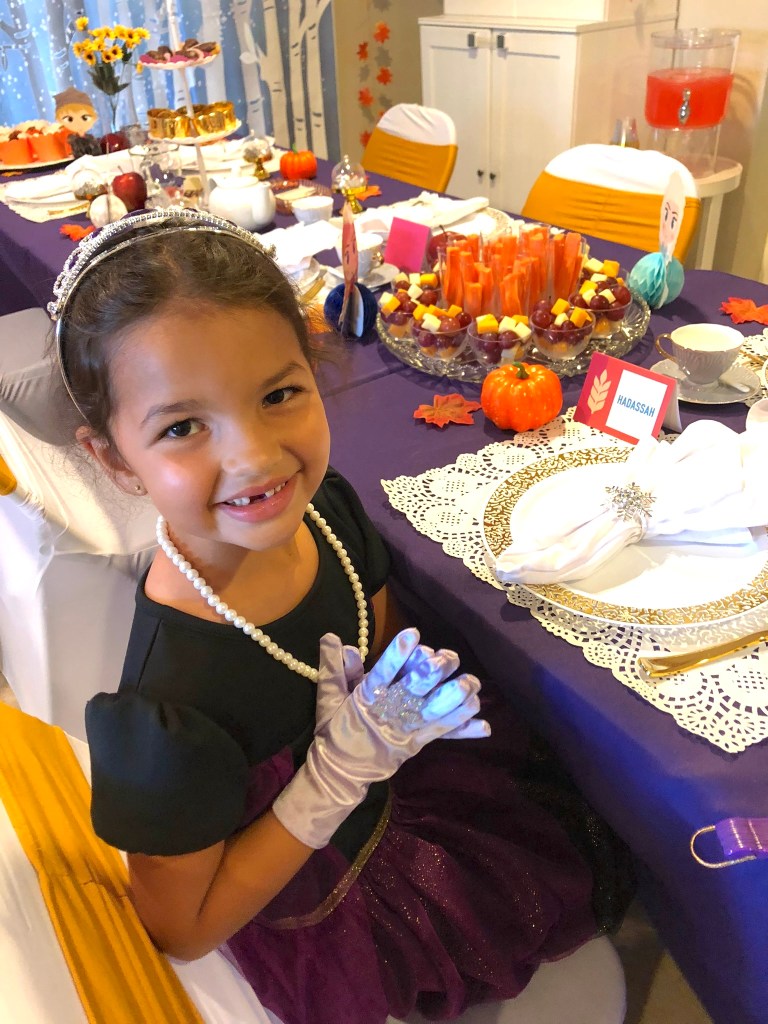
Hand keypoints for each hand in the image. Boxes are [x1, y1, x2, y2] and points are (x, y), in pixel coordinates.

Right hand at [272, 629, 487, 847]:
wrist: (339, 772)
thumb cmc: (334, 731)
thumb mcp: (327, 699)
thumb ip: (333, 669)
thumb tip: (332, 638)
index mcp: (365, 700)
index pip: (381, 674)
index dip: (396, 655)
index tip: (412, 634)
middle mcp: (389, 714)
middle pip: (414, 691)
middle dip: (433, 673)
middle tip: (448, 657)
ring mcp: (405, 731)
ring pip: (433, 713)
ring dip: (454, 698)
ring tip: (472, 683)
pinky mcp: (416, 744)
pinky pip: (441, 734)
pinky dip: (461, 727)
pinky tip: (483, 724)